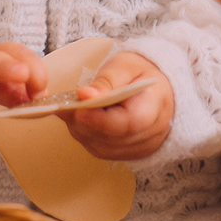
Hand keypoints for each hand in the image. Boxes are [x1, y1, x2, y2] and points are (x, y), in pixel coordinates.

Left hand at [58, 51, 173, 160]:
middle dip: (83, 121)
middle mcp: (147, 136)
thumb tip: (85, 95)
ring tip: (71, 107)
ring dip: (80, 128)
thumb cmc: (140, 75)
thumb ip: (107, 80)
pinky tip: (80, 117)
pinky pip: (97, 149)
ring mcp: (135, 149)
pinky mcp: (123, 155)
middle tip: (65, 103)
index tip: (78, 109)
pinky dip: (85, 134)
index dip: (99, 120)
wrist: (154, 90)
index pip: (127, 123)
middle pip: (109, 137)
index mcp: (154, 108)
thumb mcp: (126, 65)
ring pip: (99, 146)